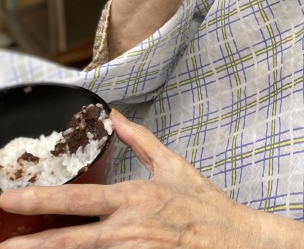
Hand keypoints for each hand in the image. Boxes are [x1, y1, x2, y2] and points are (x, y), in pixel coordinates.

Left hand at [0, 111, 303, 248]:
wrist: (233, 242)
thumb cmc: (203, 205)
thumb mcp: (172, 165)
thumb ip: (140, 140)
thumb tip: (115, 115)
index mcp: (132, 198)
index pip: (75, 202)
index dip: (37, 203)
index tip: (8, 199)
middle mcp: (125, 230)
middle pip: (65, 241)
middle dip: (28, 245)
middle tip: (0, 246)